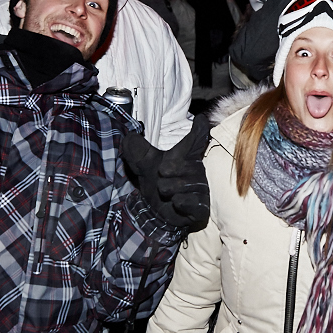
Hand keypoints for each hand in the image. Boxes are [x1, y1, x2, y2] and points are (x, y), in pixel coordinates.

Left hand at [123, 113, 210, 227]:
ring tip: (169, 194)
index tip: (200, 119)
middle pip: (178, 166)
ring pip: (180, 186)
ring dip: (168, 190)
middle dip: (164, 174)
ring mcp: (202, 189)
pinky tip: (177, 202)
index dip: (199, 129)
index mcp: (187, 156)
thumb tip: (130, 136)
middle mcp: (198, 170)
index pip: (196, 139)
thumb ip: (138, 150)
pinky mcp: (202, 207)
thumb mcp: (145, 165)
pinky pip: (189, 201)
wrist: (159, 213)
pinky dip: (179, 202)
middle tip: (163, 178)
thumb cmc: (157, 184)